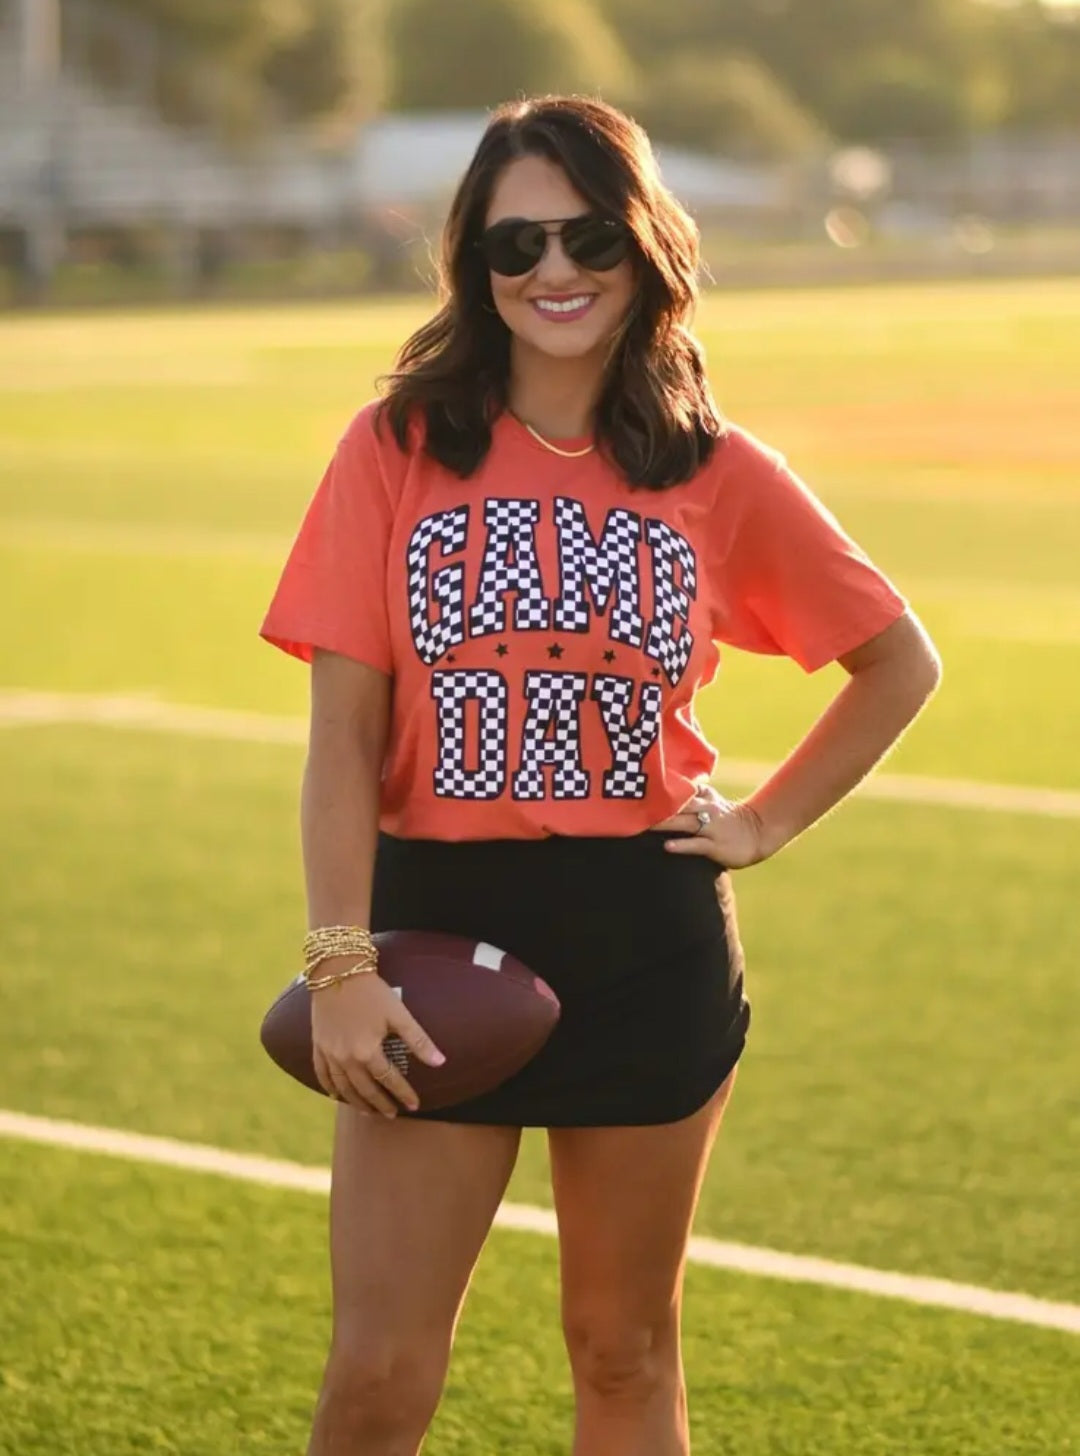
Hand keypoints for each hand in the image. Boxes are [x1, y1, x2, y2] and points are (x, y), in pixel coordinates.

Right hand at [310, 959, 445, 1116]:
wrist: (337, 972)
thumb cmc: (372, 992)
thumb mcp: (399, 1014)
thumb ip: (418, 1041)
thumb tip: (441, 1062)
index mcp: (367, 1052)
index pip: (389, 1080)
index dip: (403, 1094)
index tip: (414, 1105)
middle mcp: (345, 1059)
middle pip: (364, 1090)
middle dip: (380, 1104)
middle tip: (392, 1115)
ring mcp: (329, 1054)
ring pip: (342, 1088)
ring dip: (356, 1102)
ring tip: (368, 1112)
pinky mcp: (317, 1045)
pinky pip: (322, 1074)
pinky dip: (330, 1088)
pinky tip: (336, 1095)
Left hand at [651, 784, 769, 869]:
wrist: (758, 833)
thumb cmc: (728, 818)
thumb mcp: (712, 800)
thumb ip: (693, 793)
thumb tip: (670, 784)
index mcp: (705, 798)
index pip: (682, 789)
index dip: (662, 788)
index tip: (641, 788)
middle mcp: (707, 809)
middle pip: (679, 805)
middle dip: (658, 806)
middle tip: (636, 807)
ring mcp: (711, 828)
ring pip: (685, 823)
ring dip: (665, 824)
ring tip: (647, 825)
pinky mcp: (715, 846)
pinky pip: (696, 844)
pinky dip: (682, 845)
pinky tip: (667, 846)